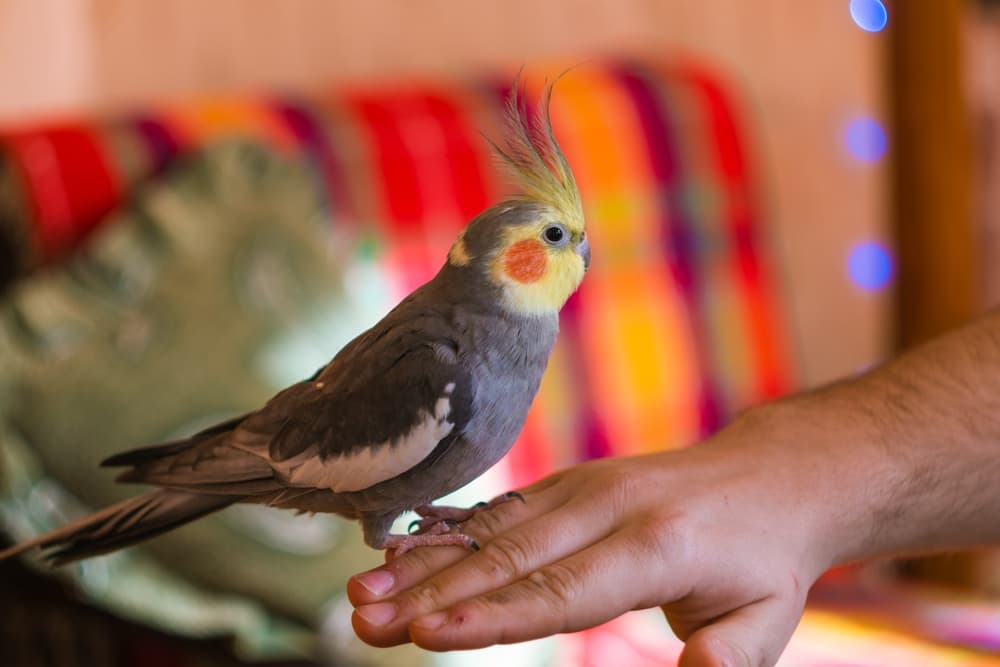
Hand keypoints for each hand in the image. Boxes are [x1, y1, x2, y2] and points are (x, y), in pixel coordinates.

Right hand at [348, 405, 838, 665]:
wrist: (766, 477)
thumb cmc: (763, 560)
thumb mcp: (767, 617)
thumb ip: (730, 654)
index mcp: (657, 546)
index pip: (562, 590)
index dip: (493, 615)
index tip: (429, 634)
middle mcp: (608, 506)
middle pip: (508, 556)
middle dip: (432, 592)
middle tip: (366, 619)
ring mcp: (583, 488)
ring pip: (490, 528)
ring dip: (423, 562)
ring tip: (364, 591)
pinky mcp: (567, 484)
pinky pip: (498, 510)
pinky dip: (446, 534)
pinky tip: (398, 553)